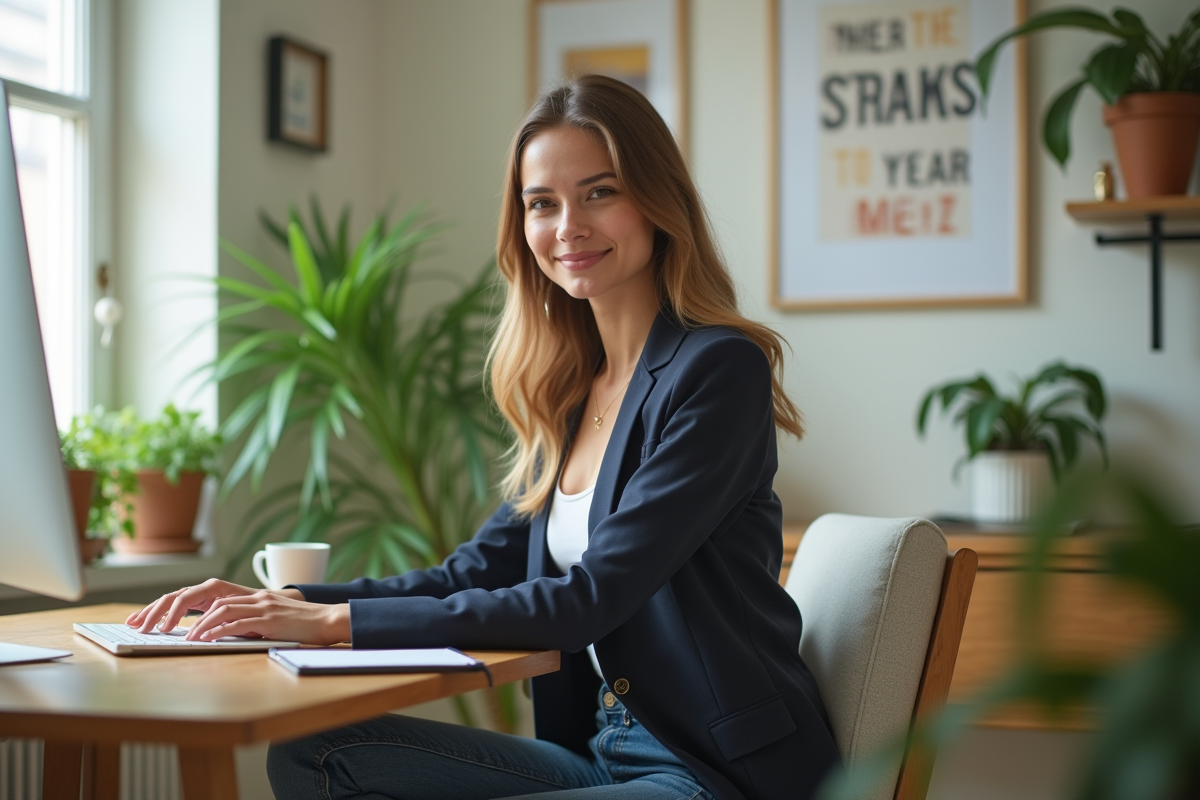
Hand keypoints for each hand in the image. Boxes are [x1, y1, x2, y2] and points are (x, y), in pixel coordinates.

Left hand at [126, 579, 304, 635]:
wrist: (327, 621)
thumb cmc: (295, 625)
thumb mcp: (260, 622)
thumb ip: (236, 622)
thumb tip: (206, 633)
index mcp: (241, 595)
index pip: (194, 594)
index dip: (165, 604)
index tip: (141, 618)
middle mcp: (247, 595)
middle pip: (197, 594)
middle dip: (167, 609)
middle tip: (145, 626)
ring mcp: (259, 604)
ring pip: (217, 608)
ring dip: (193, 623)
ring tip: (176, 637)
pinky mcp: (269, 618)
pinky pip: (237, 621)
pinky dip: (218, 629)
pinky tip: (203, 639)